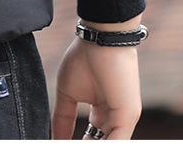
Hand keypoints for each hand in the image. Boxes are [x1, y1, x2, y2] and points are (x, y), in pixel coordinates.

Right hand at [52, 17, 142, 139]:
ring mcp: (123, 118)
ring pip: (109, 143)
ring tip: (71, 150)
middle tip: (66, 149)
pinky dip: (98, 145)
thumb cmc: (84, 59)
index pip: (91, 137)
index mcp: (103, 110)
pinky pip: (115, 141)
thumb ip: (62, 117)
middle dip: (86, 147)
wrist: (100, 39)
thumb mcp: (67, 93)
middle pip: (100, 142)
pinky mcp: (128, 116)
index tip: (60, 145)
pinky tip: (84, 147)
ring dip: (91, 146)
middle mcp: (115, 117)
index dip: (78, 143)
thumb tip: (54, 138)